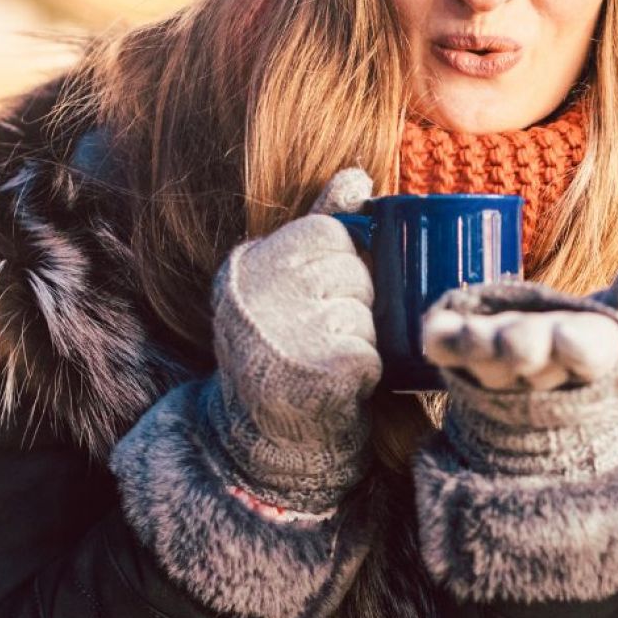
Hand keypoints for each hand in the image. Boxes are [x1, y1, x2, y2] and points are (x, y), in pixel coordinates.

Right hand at [209, 167, 381, 511]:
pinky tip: (337, 381)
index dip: (342, 262)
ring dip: (361, 334)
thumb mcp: (286, 284)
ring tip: (327, 357)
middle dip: (354, 299)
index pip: (326, 231)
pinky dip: (367, 366)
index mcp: (246, 267)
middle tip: (324, 332)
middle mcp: (256, 295)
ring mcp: (286, 331)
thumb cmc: (285, 352)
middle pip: (351, 267)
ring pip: (365, 307)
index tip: (324, 292)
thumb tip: (357, 175)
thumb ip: (320, 225)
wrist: (265, 442)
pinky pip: (371, 346)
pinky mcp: (322, 368)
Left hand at [422, 257, 617, 390]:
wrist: (546, 395)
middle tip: (517, 337)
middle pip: (532, 362)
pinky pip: (448, 353)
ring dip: (479, 348)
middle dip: (523, 348)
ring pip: (488, 364)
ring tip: (473, 334)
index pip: (587, 357)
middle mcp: (540, 370)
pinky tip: (433, 333)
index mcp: (585, 360)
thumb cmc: (592, 345)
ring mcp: (497, 369)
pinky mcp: (463, 360)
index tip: (566, 337)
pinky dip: (441, 343)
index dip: (576, 349)